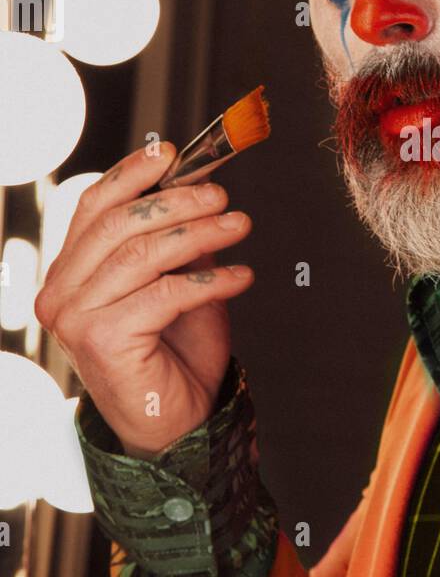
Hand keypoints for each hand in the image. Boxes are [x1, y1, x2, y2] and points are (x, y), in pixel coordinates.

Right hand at [35, 142, 254, 457]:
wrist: (177, 422)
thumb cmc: (173, 352)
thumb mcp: (177, 280)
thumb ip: (177, 238)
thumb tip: (199, 184)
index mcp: (70, 272)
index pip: (94, 207)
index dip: (133, 174)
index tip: (173, 154)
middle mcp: (61, 293)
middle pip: (119, 224)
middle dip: (177, 201)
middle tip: (222, 197)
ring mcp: (76, 318)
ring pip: (143, 254)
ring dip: (201, 233)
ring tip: (240, 225)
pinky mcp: (103, 340)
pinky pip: (165, 293)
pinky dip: (211, 279)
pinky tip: (241, 277)